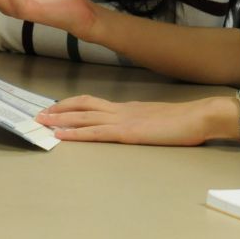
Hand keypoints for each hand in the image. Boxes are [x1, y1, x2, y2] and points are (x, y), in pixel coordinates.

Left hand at [38, 95, 237, 145]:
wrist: (199, 116)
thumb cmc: (185, 121)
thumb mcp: (158, 119)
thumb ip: (143, 121)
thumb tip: (136, 127)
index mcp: (128, 108)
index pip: (93, 103)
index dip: (72, 104)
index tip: (56, 107)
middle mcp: (121, 110)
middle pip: (83, 105)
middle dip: (59, 109)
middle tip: (40, 113)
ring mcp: (123, 120)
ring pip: (84, 116)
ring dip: (61, 119)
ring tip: (42, 122)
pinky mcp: (128, 132)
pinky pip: (95, 132)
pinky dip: (76, 133)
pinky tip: (62, 135)